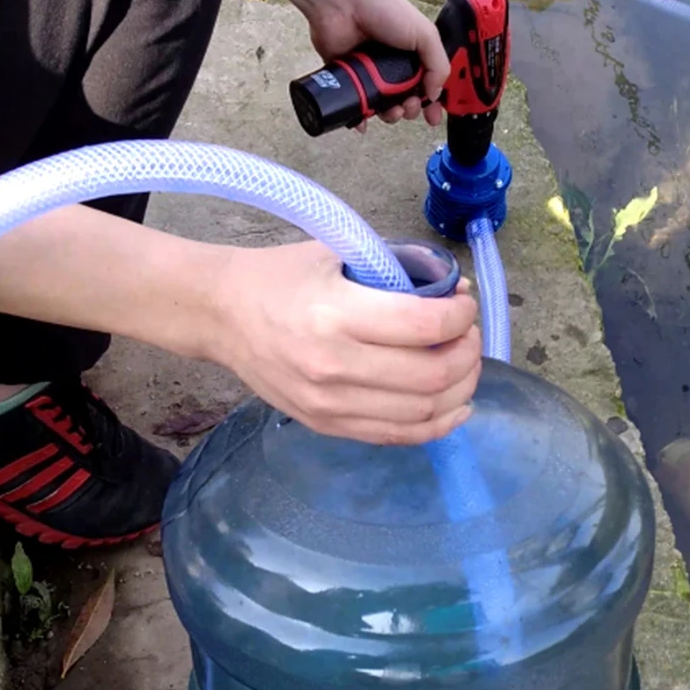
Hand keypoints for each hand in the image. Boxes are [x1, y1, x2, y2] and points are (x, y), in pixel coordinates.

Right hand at [212, 241, 480, 443]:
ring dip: (460, 388)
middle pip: (431, 375)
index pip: (424, 324)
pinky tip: (456, 406)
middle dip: (467, 352)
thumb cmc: (281, 277)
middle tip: (468, 334)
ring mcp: (329, 404)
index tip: (464, 304)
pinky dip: (438, 425)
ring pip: (423, 412)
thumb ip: (397, 270)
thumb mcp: (337, 254)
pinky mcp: (327, 426)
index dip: (461, 316)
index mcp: (335, 313)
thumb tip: (457, 293)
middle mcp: (333, 366)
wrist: (221, 315)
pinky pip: (398, 436)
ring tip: (465, 365)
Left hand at [306, 0, 449, 128]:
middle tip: (408, 106)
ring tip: (390, 111)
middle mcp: (391, 64)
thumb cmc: (382, 8)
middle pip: (406, 99)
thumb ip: (438, 64)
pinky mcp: (349, 79)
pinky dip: (360, 119)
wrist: (342, 4)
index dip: (432, 102)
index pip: (427, 83)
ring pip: (383, 107)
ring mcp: (369, 73)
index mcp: (412, 53)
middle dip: (411, 109)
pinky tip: (363, 123)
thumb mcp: (424, 33)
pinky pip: (356, 106)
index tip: (433, 117)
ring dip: (390, 115)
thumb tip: (436, 93)